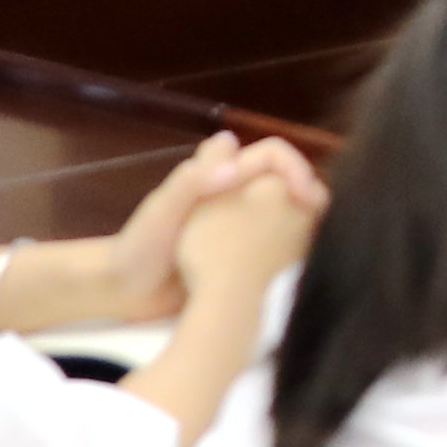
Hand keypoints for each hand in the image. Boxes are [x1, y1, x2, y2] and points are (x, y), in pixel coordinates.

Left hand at [99, 131, 320, 315]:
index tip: (306, 196)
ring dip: (307, 221)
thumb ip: (193, 182)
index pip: (273, 154)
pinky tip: (299, 266)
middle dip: (311, 193)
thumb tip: (237, 159)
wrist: (122, 292)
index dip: (297, 168)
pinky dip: (293, 248)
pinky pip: (276, 246)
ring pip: (286, 212)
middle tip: (325, 221)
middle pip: (287, 180)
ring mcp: (239, 226)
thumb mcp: (161, 210)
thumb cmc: (138, 246)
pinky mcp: (240, 256)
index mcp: (218, 173)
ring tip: (321, 242)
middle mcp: (234, 194)